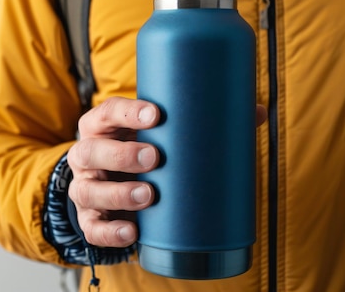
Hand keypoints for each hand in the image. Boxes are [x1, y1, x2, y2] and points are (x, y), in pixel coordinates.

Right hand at [67, 97, 267, 247]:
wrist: (114, 183)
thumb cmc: (142, 150)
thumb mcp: (160, 134)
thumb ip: (202, 123)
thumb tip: (258, 113)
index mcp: (103, 127)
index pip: (108, 112)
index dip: (128, 112)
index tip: (156, 114)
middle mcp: (88, 154)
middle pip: (92, 150)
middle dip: (122, 154)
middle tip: (154, 157)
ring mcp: (86, 187)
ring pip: (89, 190)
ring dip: (118, 193)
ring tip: (148, 195)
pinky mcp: (90, 217)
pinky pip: (93, 227)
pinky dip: (110, 232)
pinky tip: (132, 231)